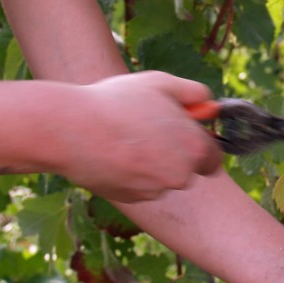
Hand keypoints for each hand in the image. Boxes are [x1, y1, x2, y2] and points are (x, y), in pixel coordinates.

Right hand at [55, 71, 221, 201]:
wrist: (69, 130)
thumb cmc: (117, 102)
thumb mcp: (161, 83)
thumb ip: (193, 92)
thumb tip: (209, 105)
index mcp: (194, 148)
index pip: (214, 157)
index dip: (201, 143)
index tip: (186, 133)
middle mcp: (180, 175)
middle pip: (188, 168)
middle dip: (175, 153)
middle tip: (149, 128)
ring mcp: (155, 190)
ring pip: (162, 177)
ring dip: (152, 163)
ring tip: (125, 136)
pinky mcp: (131, 199)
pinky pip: (140, 185)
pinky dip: (131, 173)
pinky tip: (112, 152)